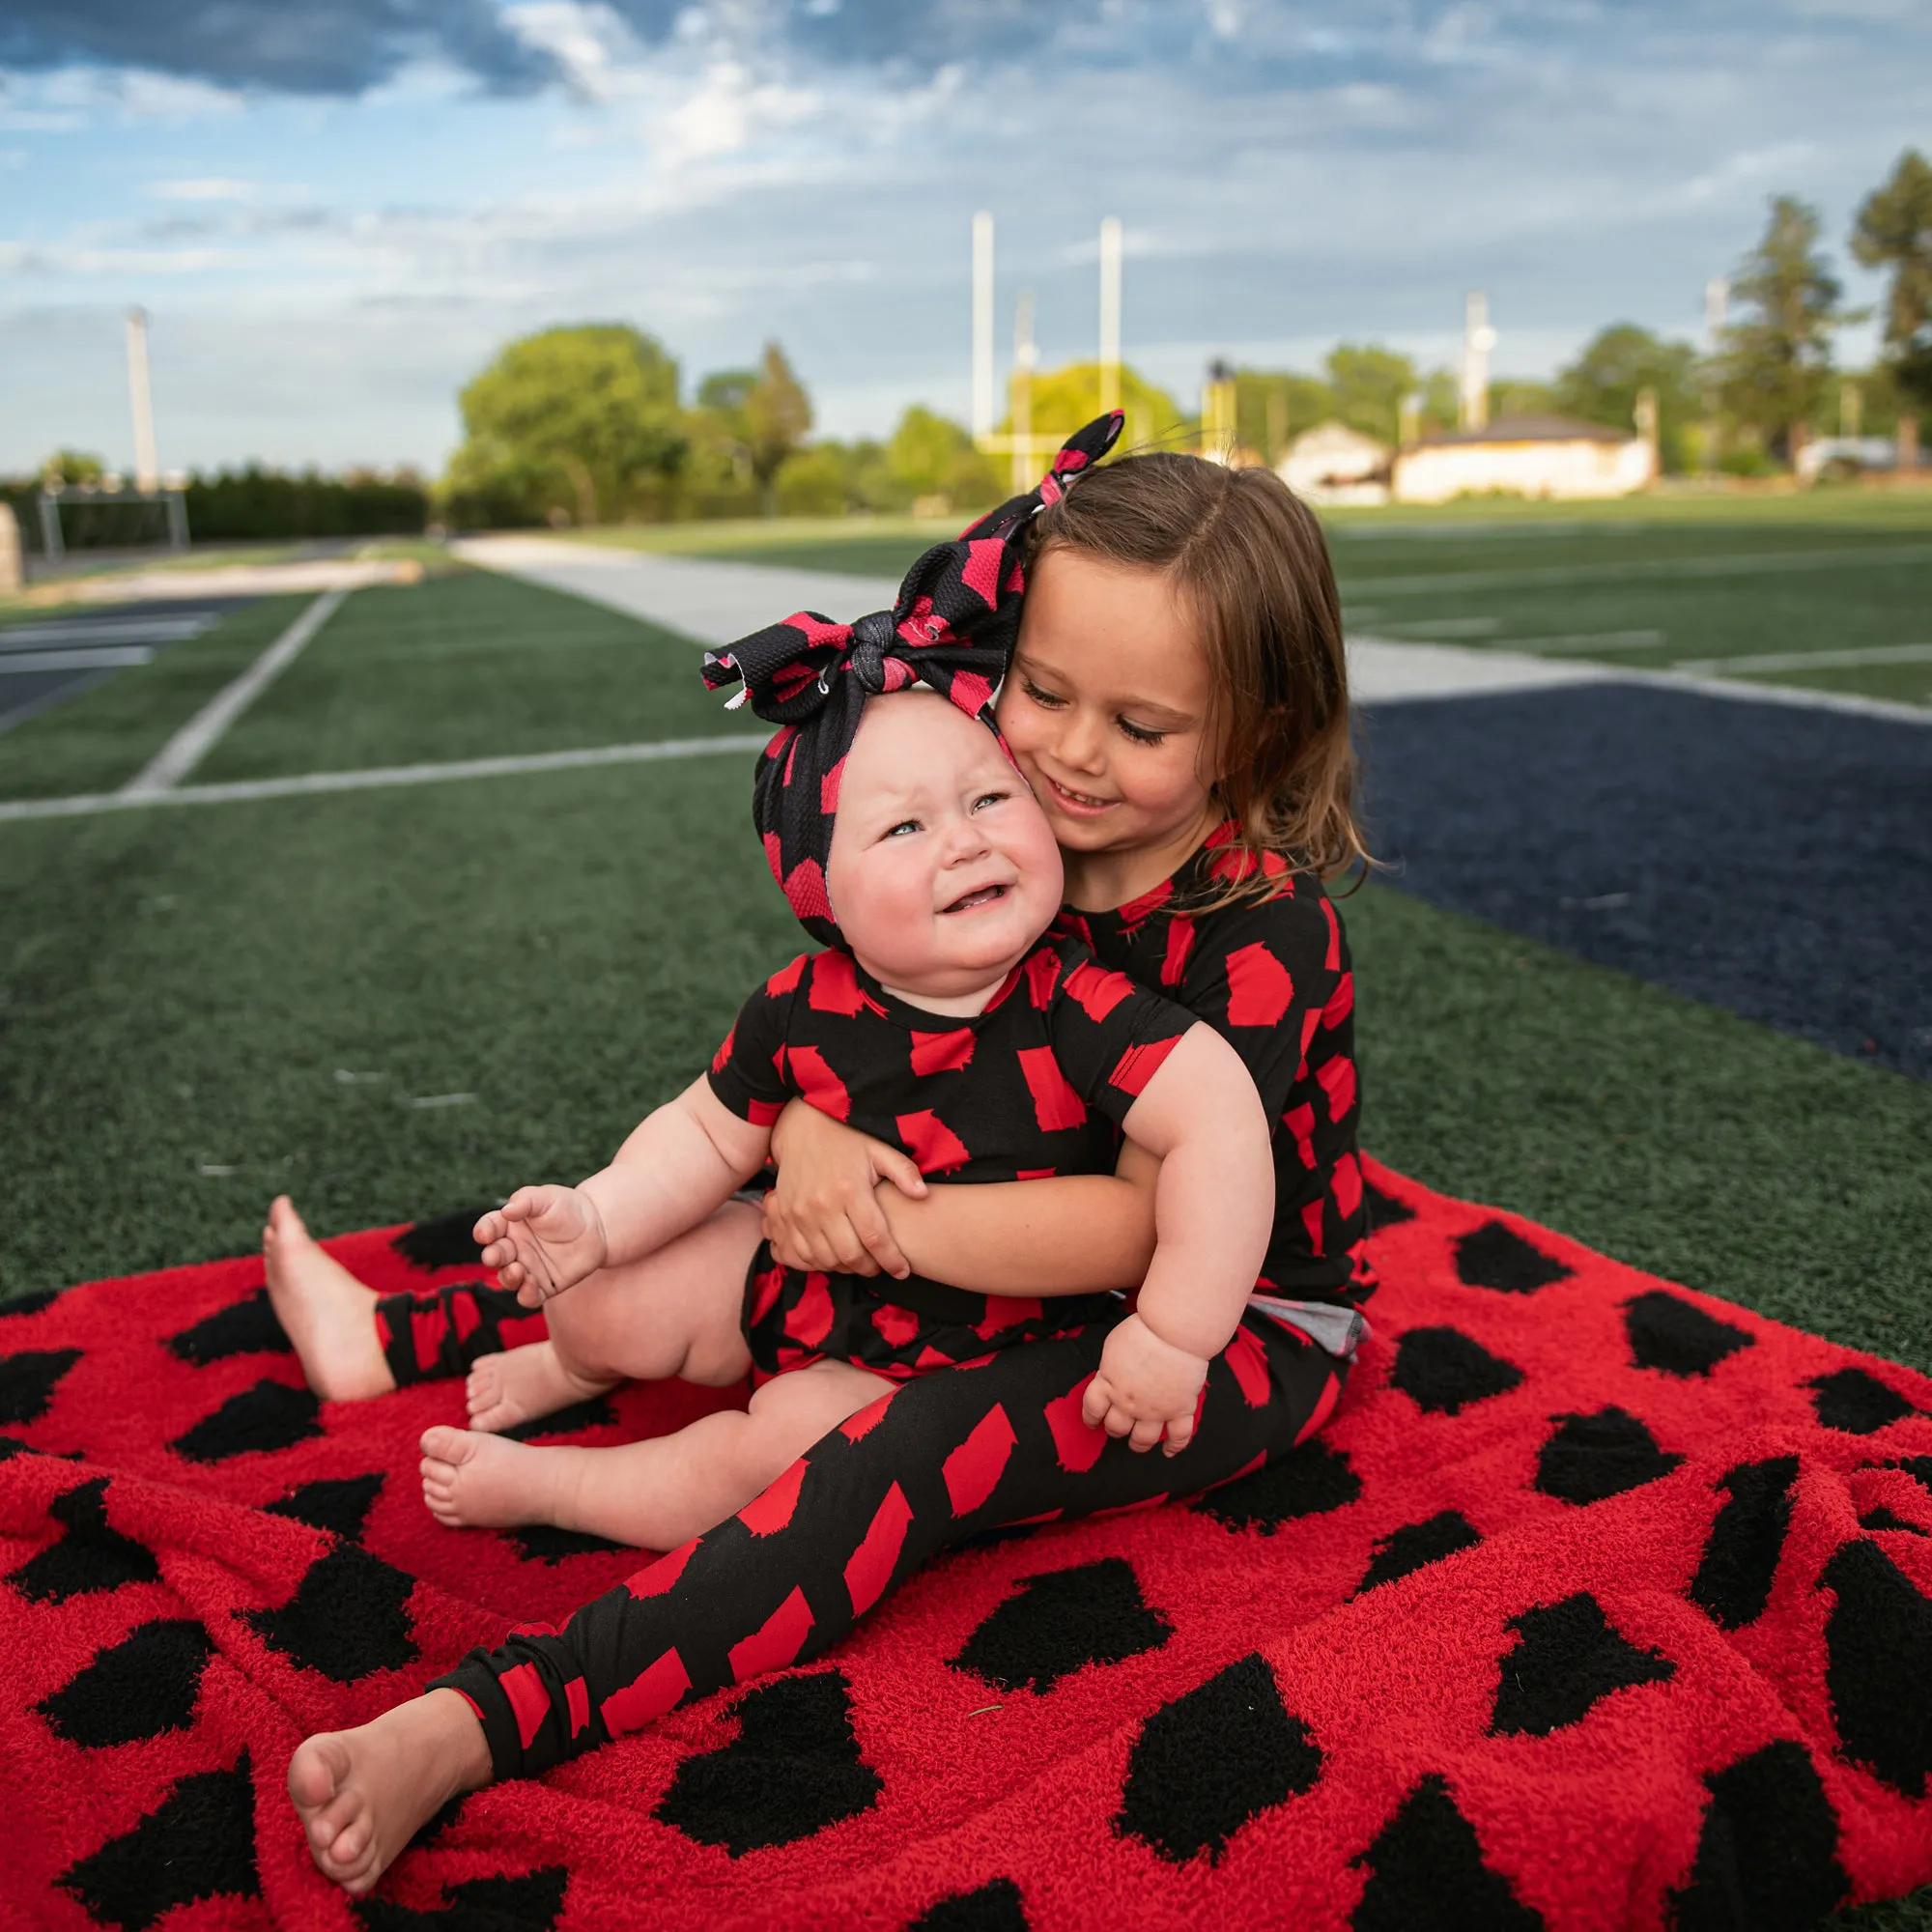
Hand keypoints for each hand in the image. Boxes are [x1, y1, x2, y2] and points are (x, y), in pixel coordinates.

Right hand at [474, 1187, 608, 1307]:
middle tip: (495, 1256)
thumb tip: (507, 1211)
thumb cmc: (567, 1207)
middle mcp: (514, 1249)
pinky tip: (531, 1285)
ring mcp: (528, 1268)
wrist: (597, 1226)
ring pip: (508, 1279)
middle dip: (492, 1256)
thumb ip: (526, 1201)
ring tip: (516, 1270)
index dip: (484, 1231)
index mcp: (509, 1225)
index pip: (489, 1228)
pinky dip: (526, 1294)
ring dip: (507, 1277)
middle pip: (495, 1256)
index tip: (485, 1234)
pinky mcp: (544, 1286)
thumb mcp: (547, 1197)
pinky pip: (529, 1296)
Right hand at [765, 1099, 926, 1278]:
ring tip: (860, 1262)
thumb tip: (923, 1194)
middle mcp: (823, 1205)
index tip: (903, 1271)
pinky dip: (820, 1263)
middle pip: (850, 1255)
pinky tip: (834, 1257)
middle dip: (870, 1268)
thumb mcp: (878, 1150)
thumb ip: (903, 1172)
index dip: (891, 1260)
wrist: (802, 1130)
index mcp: (851, 1190)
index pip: (875, 1237)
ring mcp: (801, 1213)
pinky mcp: (785, 1217)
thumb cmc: (846, 1141)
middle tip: (881, 1267)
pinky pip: (802, 1253)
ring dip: (845, 1268)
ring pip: (825, 1259)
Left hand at [1081, 1313, 1209, 1455]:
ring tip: (1137, 1443)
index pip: (1093, 1408)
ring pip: (1143, 1439)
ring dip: (1138, 1444)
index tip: (1092, 1422)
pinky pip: (1178, 1436)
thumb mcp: (1113, 1346)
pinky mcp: (1180, 1410)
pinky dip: (1174, 1447)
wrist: (1174, 1332)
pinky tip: (1168, 1451)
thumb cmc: (1144, 1331)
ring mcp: (1155, 1410)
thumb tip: (1110, 1375)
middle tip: (1117, 1428)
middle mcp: (1129, 1403)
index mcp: (1109, 1384)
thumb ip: (1110, 1367)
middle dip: (1115, 1429)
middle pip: (1116, 1427)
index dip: (1091, 1417)